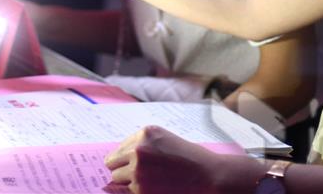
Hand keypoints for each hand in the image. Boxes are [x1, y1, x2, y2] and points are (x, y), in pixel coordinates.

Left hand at [105, 125, 261, 193]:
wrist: (209, 177)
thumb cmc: (191, 159)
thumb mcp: (165, 140)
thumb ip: (143, 145)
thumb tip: (118, 158)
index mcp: (144, 134)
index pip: (118, 149)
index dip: (123, 159)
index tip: (127, 165)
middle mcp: (138, 149)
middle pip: (112, 164)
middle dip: (121, 170)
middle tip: (137, 176)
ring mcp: (138, 169)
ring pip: (118, 179)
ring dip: (129, 182)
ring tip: (150, 182)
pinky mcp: (141, 189)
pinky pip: (129, 191)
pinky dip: (139, 192)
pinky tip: (155, 188)